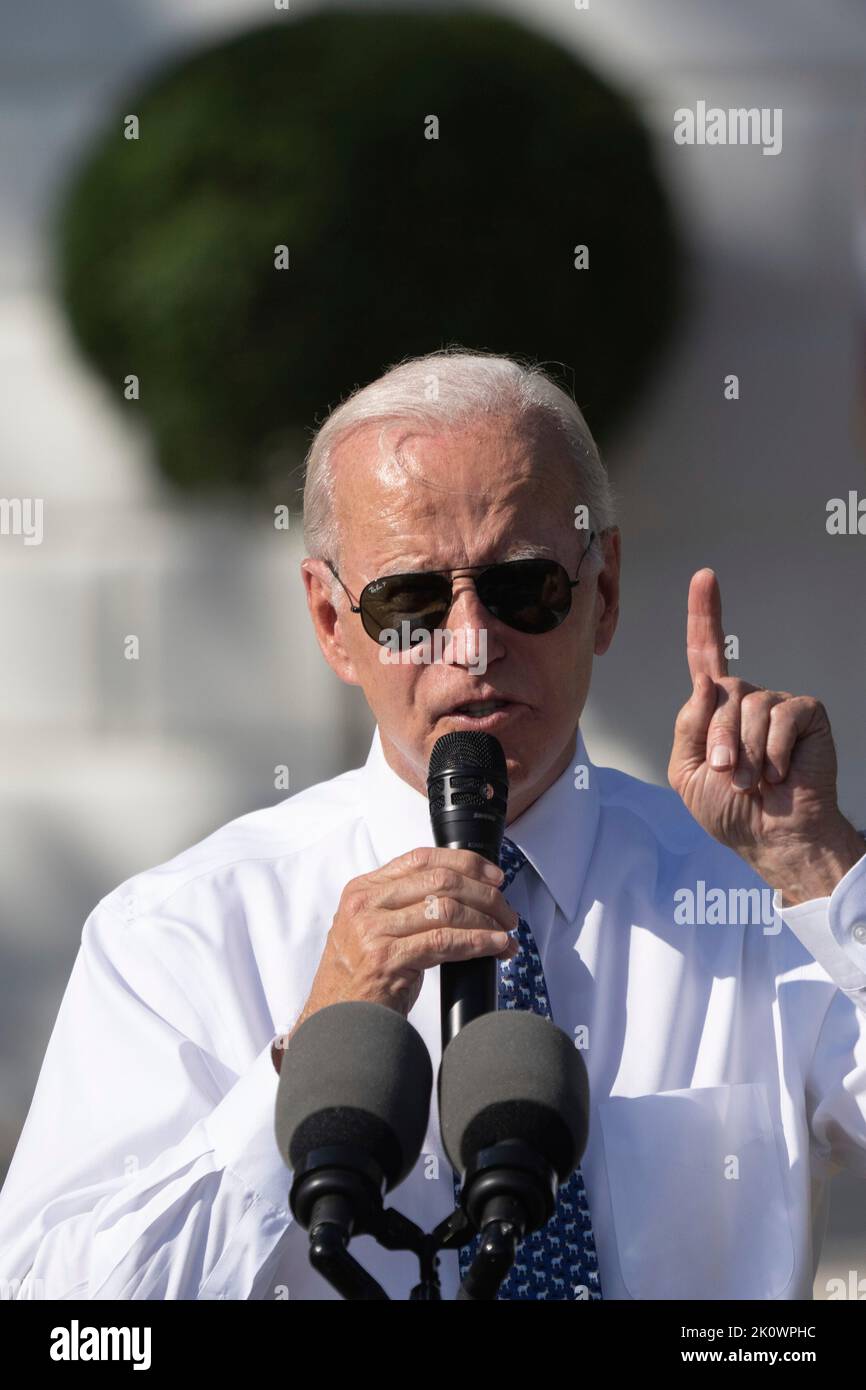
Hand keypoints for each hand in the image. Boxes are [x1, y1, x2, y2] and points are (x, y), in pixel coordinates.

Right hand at [292, 847, 518, 1028]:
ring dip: (486, 920)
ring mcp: (372, 931)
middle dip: (484, 895)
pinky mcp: (386, 959)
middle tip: (507, 912)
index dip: (466, 863)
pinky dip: (477, 942)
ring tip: (505, 933)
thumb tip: (466, 895)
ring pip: (446, 909)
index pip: (421, 859)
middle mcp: (364, 904)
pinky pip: (444, 941)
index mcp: (362, 889)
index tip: (494, 877)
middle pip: (440, 881)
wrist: (339, 1022)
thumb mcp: (375, 930)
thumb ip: (405, 906)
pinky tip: (495, 947)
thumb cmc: (362, 980)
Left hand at [668, 569, 863, 903]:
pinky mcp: (805, 714)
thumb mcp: (687, 771)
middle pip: (721, 692)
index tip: (704, 577)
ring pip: (748, 706)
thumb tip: (707, 680)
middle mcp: (746, 700)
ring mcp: (777, 704)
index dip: (704, 616)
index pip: (705, 655)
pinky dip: (773, 751)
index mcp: (714, 711)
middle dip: (718, 739)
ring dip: (744, 752)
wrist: (773, 838)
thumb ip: (689, 724)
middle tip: (727, 775)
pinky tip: (780, 774)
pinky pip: (780, 715)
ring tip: (753, 780)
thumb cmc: (730, 811)